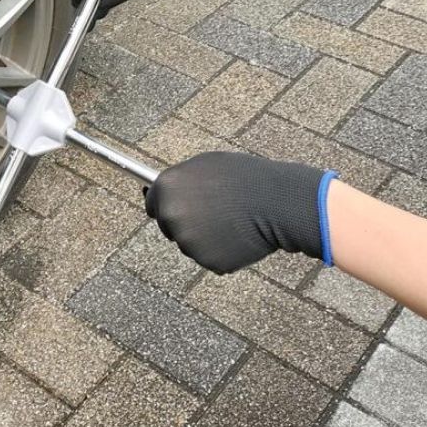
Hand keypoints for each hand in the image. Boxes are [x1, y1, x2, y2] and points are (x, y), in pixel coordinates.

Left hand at [144, 151, 331, 273]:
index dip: (164, 206)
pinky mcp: (206, 260)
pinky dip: (221, 252)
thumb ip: (182, 181)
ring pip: (190, 244)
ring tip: (230, 222)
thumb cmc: (244, 178)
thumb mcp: (205, 166)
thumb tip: (170, 190)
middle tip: (213, 215)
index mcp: (166, 187)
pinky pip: (209, 258)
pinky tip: (238, 236)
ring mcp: (187, 240)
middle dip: (185, 223)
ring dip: (204, 238)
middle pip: (168, 226)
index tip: (175, 209)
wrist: (274, 202)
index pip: (152, 203)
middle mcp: (170, 214)